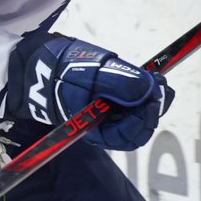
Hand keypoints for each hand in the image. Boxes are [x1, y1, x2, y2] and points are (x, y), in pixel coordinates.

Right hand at [4, 33, 172, 151]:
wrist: (40, 66)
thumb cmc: (61, 73)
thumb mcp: (91, 75)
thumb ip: (121, 83)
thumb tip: (150, 88)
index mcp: (98, 129)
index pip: (132, 135)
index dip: (147, 116)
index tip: (154, 93)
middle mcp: (105, 127)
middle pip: (140, 127)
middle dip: (152, 107)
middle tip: (159, 84)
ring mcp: (107, 115)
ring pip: (139, 115)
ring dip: (149, 98)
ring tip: (154, 79)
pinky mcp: (108, 102)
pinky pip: (132, 105)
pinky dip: (142, 92)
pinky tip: (146, 79)